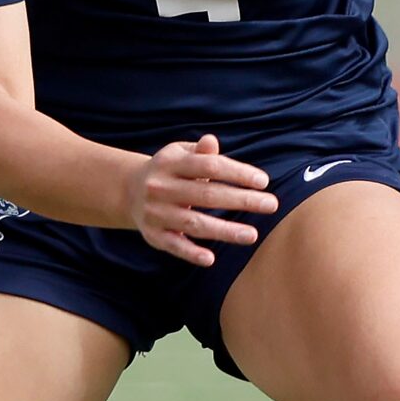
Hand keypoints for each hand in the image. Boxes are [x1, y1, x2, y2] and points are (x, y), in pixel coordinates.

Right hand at [127, 134, 274, 265]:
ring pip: (193, 223)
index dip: (237, 172)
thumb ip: (200, 153)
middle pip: (206, 195)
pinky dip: (190, 253)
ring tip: (252, 235)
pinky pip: (173, 246)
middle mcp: (161, 188)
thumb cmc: (169, 171)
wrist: (128, 191)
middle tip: (271, 205)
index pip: (209, 166)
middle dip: (241, 200)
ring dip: (224, 230)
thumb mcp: (180, 154)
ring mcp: (156, 213)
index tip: (263, 181)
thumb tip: (212, 142)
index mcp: (171, 164)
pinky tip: (211, 259)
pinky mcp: (153, 235)